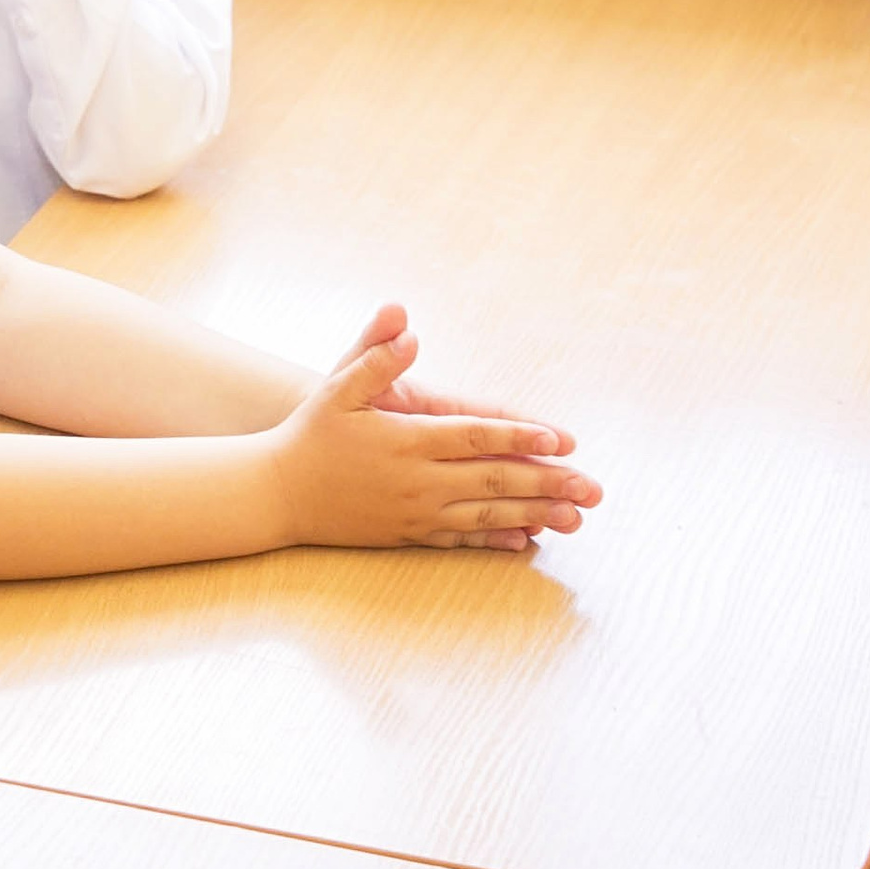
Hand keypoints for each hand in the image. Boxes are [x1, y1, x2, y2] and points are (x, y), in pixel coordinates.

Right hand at [267, 306, 600, 553]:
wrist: (277, 493)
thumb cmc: (309, 435)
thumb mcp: (336, 388)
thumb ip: (374, 357)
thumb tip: (408, 327)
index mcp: (405, 440)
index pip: (474, 437)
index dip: (519, 437)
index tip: (560, 439)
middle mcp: (417, 481)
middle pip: (493, 481)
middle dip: (547, 483)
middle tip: (592, 488)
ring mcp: (415, 512)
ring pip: (486, 514)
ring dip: (535, 514)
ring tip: (575, 518)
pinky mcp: (408, 534)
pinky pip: (461, 538)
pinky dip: (495, 539)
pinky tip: (525, 541)